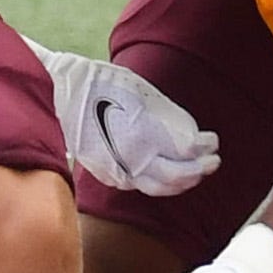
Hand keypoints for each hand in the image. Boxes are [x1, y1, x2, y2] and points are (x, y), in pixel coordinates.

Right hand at [37, 44, 220, 194]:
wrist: (59, 95)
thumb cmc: (101, 86)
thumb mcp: (140, 93)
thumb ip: (163, 115)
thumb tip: (187, 133)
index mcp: (144, 133)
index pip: (186, 150)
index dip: (204, 147)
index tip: (213, 141)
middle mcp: (132, 156)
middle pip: (177, 174)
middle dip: (200, 169)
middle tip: (214, 162)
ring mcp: (119, 168)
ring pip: (158, 187)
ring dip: (182, 183)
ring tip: (197, 174)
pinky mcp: (108, 173)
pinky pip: (140, 185)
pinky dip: (159, 183)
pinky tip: (169, 178)